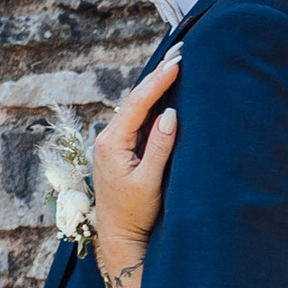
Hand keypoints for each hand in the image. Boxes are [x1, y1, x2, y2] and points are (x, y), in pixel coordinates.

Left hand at [90, 49, 179, 287]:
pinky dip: (151, 101)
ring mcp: (112, 142)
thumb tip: (170, 114)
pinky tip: (164, 90)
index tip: (177, 63)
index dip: (158, 82)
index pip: (137, 104)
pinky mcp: (120, 148)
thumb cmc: (135, 214)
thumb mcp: (150, 182)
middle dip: (157, 75)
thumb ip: (160, 148)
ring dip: (155, 86)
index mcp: (112, 143)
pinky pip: (137, 117)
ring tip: (174, 63)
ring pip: (135, 106)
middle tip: (179, 51)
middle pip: (134, 98)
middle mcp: (107, 138)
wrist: (118, 236)